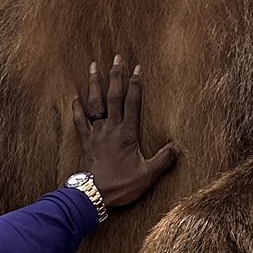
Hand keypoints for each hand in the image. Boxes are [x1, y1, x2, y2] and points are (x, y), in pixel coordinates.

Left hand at [73, 56, 177, 207]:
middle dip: (115, 76)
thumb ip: (163, 160)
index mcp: (127, 133)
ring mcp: (96, 133)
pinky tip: (75, 97)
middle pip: (113, 97)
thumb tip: (177, 148)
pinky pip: (79, 120)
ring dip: (94, 84)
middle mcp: (111, 128)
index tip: (137, 67)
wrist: (94, 195)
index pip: (133, 103)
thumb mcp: (148, 175)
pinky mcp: (85, 141)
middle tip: (116, 58)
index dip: (136, 84)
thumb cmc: (121, 186)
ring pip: (94, 103)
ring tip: (94, 66)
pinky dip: (77, 108)